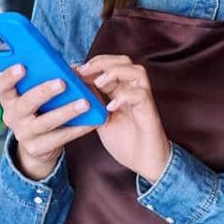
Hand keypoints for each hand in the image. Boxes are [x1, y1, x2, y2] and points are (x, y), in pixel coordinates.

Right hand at [0, 65, 97, 181]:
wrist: (38, 144)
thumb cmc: (41, 108)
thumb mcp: (38, 93)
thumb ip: (48, 79)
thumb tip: (74, 68)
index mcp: (9, 97)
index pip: (1, 85)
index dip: (9, 76)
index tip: (23, 66)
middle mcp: (11, 115)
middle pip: (26, 103)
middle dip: (44, 92)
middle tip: (62, 82)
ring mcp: (23, 133)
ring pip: (45, 122)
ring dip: (66, 111)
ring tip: (85, 103)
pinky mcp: (36, 148)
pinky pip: (59, 138)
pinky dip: (77, 129)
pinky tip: (92, 121)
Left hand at [77, 55, 170, 182]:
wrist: (145, 162)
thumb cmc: (126, 142)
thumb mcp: (102, 120)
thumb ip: (93, 104)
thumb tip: (75, 88)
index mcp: (121, 91)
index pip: (110, 66)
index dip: (93, 64)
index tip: (74, 69)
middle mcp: (134, 90)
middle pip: (124, 61)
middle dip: (103, 62)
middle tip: (84, 70)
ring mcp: (143, 99)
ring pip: (137, 71)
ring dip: (115, 72)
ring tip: (98, 83)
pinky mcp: (149, 111)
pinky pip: (140, 95)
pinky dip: (124, 96)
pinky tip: (110, 106)